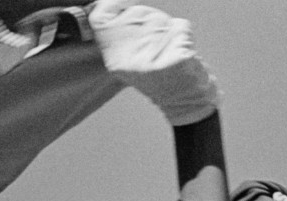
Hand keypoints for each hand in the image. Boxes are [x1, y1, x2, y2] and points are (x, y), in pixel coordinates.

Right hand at [89, 1, 219, 125]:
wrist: (185, 105)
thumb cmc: (159, 79)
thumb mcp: (129, 62)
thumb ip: (122, 34)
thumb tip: (119, 4)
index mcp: (115, 61)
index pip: (100, 17)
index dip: (113, 4)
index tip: (123, 4)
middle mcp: (130, 60)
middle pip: (136, 12)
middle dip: (148, 19)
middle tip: (155, 44)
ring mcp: (154, 59)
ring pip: (160, 19)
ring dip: (167, 29)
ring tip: (167, 51)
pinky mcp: (177, 58)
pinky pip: (180, 27)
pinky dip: (184, 35)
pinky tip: (180, 53)